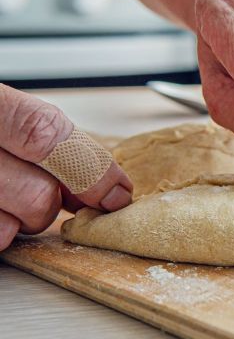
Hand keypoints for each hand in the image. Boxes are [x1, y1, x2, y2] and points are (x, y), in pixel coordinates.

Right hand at [0, 84, 132, 251]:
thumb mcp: (3, 112)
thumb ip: (47, 140)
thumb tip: (104, 184)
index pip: (46, 135)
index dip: (91, 169)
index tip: (117, 192)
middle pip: (38, 194)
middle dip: (55, 203)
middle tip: (52, 194)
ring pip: (11, 226)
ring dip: (21, 221)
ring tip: (6, 196)